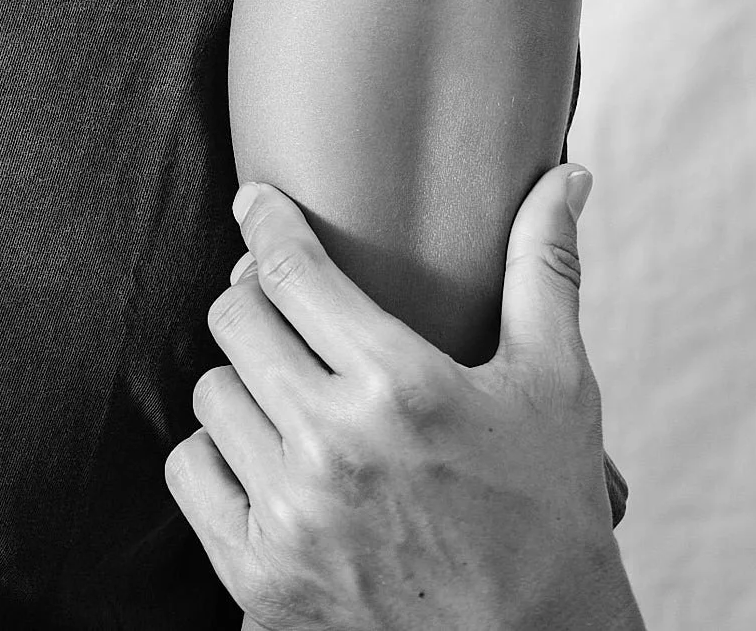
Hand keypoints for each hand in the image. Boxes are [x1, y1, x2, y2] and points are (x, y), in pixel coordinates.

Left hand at [167, 168, 638, 629]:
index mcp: (402, 387)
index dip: (265, 222)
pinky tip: (264, 453)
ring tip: (288, 388)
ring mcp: (293, 520)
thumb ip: (544, 267)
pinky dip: (217, 456)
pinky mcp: (261, 582)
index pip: (288, 268)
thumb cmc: (551, 518)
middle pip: (235, 320)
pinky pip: (191, 475)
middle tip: (286, 307)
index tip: (257, 205)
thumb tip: (564, 173)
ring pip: (211, 393)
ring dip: (243, 381)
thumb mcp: (556, 388)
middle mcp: (335, 449)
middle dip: (258, 301)